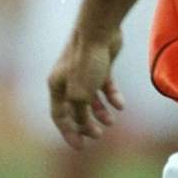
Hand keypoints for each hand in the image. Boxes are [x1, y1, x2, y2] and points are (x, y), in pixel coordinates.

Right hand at [48, 27, 124, 149]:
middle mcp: (67, 80)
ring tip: (111, 122)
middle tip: (98, 135)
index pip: (59, 116)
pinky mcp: (100, 65)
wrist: (99, 30)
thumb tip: (84, 123)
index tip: (81, 147)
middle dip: (86, 124)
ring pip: (91, 98)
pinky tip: (121, 105)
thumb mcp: (81, 94)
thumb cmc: (86, 61)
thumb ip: (81, 111)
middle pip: (75, 109)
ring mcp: (84, 72)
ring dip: (100, 112)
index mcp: (57, 86)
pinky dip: (112, 96)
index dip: (69, 132)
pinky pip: (105, 86)